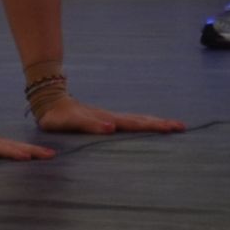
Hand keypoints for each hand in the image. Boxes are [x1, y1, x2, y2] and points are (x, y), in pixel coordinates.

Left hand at [35, 95, 185, 136]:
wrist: (48, 101)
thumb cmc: (58, 116)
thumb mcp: (71, 122)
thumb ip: (90, 125)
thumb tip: (111, 129)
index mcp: (107, 119)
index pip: (136, 123)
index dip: (154, 125)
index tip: (172, 127)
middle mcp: (111, 118)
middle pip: (140, 120)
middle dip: (161, 123)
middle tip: (181, 126)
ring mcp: (108, 118)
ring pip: (136, 120)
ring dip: (153, 123)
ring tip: (170, 125)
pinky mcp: (103, 120)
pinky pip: (127, 122)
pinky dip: (141, 124)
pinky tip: (145, 126)